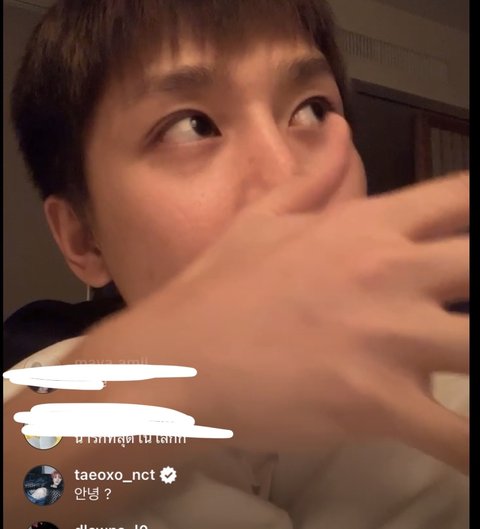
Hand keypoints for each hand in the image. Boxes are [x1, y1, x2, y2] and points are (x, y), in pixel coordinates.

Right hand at [79, 171, 468, 471]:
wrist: (174, 360)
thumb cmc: (214, 290)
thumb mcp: (261, 219)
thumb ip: (314, 173)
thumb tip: (340, 126)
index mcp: (364, 228)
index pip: (461, 196)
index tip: (477, 229)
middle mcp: (389, 273)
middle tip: (472, 302)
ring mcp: (388, 340)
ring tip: (476, 374)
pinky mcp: (376, 404)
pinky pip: (455, 435)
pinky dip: (470, 447)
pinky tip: (473, 454)